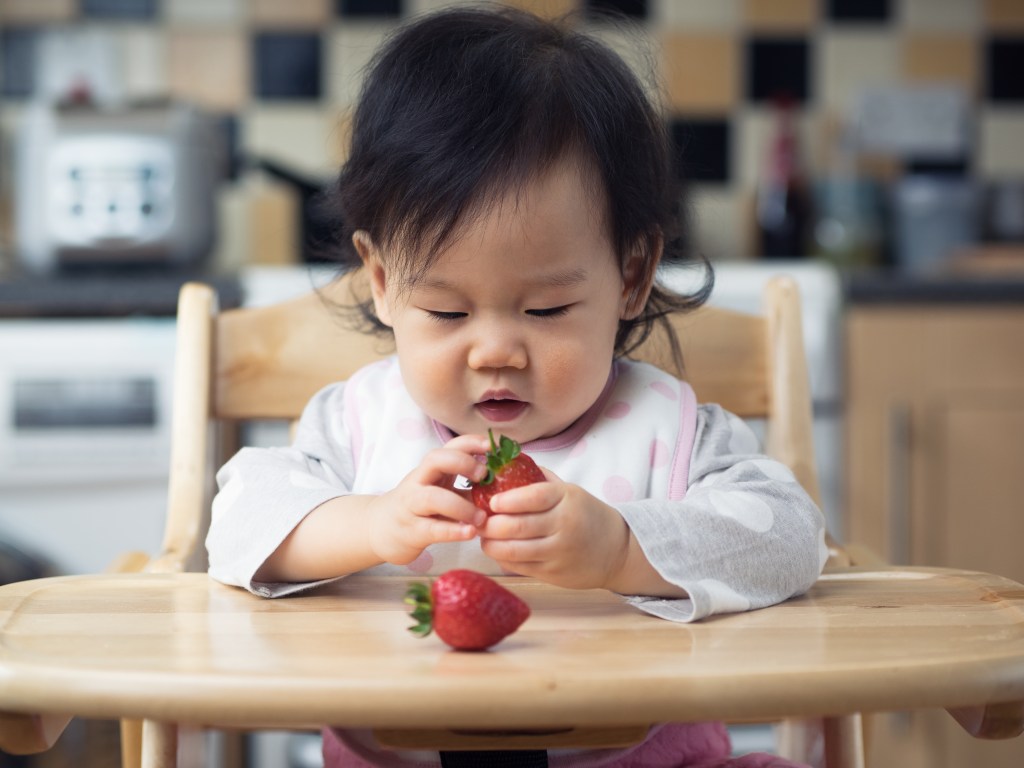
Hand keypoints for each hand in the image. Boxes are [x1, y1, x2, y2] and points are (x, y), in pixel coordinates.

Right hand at [365, 434, 489, 564]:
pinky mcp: (411, 531)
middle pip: (434, 460)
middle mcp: (419, 482)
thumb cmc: (422, 508)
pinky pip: (431, 529)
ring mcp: (412, 506)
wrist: (383, 529)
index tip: (494, 445)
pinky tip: (470, 533)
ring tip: (482, 517)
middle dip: (461, 462)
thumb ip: (470, 487)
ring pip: (432, 497)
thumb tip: (509, 481)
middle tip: (484, 474)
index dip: (472, 442)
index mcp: (431, 469)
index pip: (450, 446)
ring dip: (461, 505)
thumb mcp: (444, 491)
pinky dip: (453, 530)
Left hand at [478, 469, 630, 590]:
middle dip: (490, 524)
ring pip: (513, 550)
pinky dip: (502, 558)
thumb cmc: (586, 515)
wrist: (617, 551)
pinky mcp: (553, 573)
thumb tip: (504, 464)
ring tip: (483, 536)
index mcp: (567, 499)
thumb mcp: (569, 492)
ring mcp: (558, 552)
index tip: (491, 501)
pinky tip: (497, 549)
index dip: (508, 500)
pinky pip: (519, 566)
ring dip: (491, 543)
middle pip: (517, 526)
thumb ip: (539, 480)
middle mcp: (563, 525)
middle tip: (478, 519)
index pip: (534, 496)